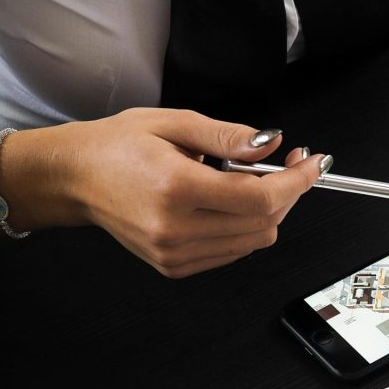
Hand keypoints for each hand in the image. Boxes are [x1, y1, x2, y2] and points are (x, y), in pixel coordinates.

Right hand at [0, 108, 326, 276]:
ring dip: (268, 211)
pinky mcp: (174, 266)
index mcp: (176, 188)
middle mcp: (175, 228)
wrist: (75, 178)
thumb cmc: (117, 146)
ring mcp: (174, 253)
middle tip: (289, 163)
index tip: (313, 163)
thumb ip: (229, 137)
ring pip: (254, 241)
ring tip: (248, 181)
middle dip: (288, 192)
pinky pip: (233, 251)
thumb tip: (271, 144)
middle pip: (264, 222)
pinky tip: (228, 203)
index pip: (260, 198)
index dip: (297, 181)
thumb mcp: (175, 123)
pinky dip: (245, 228)